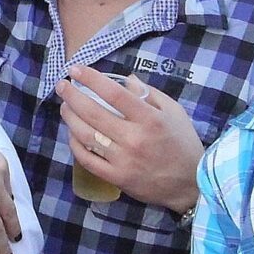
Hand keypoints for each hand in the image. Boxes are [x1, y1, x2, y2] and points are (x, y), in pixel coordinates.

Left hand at [57, 65, 205, 212]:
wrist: (190, 184)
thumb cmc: (183, 144)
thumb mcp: (174, 112)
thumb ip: (149, 94)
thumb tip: (126, 78)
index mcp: (150, 119)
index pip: (115, 94)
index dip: (92, 79)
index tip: (76, 70)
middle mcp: (134, 138)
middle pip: (94, 113)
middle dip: (73, 96)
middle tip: (62, 86)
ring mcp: (123, 160)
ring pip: (86, 136)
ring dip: (70, 118)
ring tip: (65, 106)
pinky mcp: (117, 178)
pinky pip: (88, 160)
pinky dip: (75, 145)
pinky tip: (72, 133)